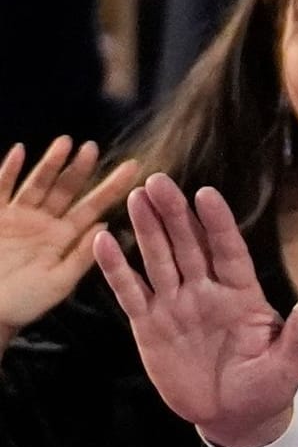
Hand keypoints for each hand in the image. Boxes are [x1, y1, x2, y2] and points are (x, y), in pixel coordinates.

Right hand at [0, 138, 139, 339]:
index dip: (112, 187)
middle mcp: (44, 222)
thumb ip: (82, 255)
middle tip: (94, 148)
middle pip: (66, 189)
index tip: (134, 168)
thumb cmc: (24, 303)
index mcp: (65, 237)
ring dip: (50, 163)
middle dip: (80, 169)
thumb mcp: (58, 282)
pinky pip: (1, 188)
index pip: (94, 207)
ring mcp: (18, 216)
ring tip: (66, 143)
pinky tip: (21, 151)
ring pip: (37, 184)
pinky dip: (9, 170)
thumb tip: (107, 225)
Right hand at [93, 173, 297, 446]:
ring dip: (146, 229)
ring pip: (159, 260)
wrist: (236, 419)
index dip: (218, 224)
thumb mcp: (290, 360)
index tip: (206, 194)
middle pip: (189, 245)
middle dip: (174, 213)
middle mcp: (207, 292)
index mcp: (242, 295)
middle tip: (158, 181)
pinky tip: (104, 241)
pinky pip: (130, 292)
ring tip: (135, 196)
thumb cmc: (269, 388)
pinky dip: (116, 269)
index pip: (229, 251)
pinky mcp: (149, 325)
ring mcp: (176, 306)